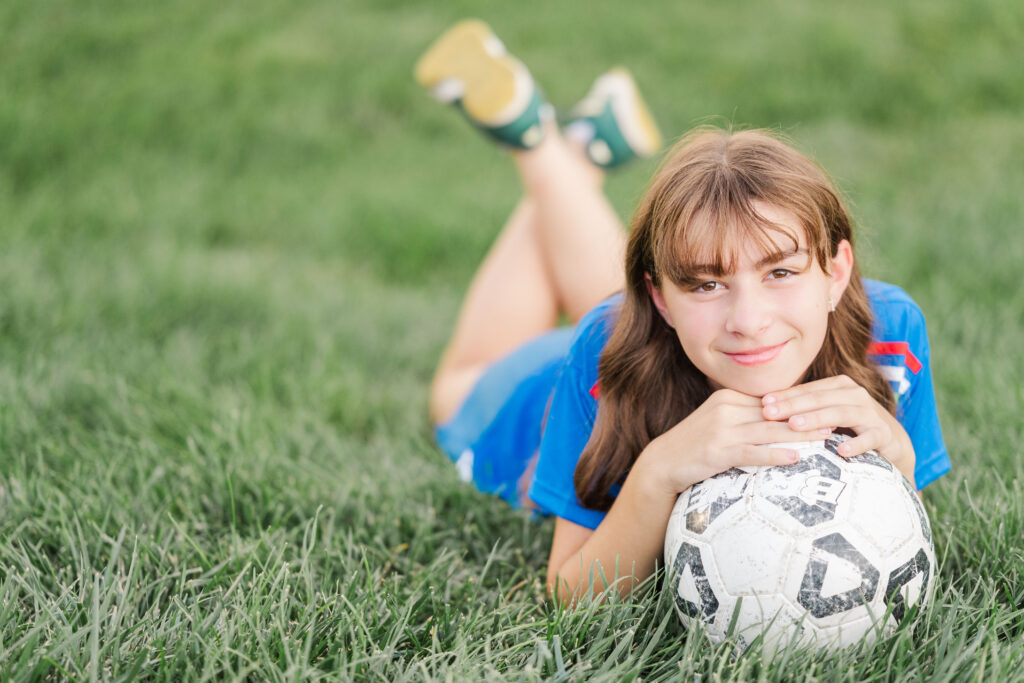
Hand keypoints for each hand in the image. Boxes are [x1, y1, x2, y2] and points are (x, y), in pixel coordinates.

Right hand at [640, 389, 811, 496]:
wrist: (664, 463)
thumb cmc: (695, 446)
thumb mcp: (719, 423)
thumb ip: (745, 417)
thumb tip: (779, 420)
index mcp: (728, 397)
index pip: (771, 400)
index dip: (800, 405)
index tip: (825, 408)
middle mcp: (726, 408)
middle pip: (775, 413)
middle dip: (807, 418)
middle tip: (836, 421)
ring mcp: (721, 429)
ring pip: (768, 431)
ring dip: (800, 434)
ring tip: (825, 438)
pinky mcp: (717, 450)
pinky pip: (752, 452)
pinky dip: (775, 454)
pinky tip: (795, 458)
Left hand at [760, 375, 914, 480]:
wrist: (889, 440)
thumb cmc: (848, 425)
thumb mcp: (826, 413)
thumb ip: (802, 408)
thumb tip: (764, 407)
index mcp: (838, 386)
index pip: (807, 390)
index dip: (785, 396)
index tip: (762, 404)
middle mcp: (854, 394)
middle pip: (819, 399)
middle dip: (793, 406)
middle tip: (769, 414)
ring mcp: (870, 413)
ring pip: (840, 413)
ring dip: (817, 419)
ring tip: (795, 425)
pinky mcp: (883, 434)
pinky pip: (869, 438)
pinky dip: (856, 444)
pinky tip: (841, 451)